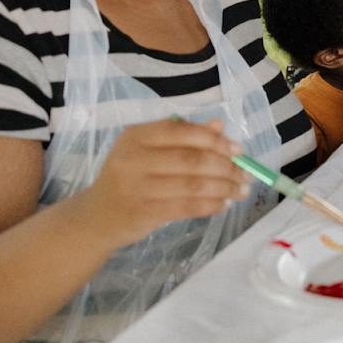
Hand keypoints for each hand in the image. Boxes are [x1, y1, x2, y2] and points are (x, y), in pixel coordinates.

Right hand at [74, 118, 250, 249]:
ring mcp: (137, 187)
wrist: (96, 217)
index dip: (214, 140)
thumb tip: (219, 126)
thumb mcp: (150, 152)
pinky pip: (188, 207)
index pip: (182, 131)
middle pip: (192, 160)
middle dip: (226, 167)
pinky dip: (211, 205)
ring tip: (242, 191)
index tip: (239, 150)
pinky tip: (224, 204)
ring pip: (194, 185)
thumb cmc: (131, 179)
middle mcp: (133, 158)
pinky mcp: (143, 212)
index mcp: (136, 136)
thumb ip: (184, 138)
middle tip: (246, 174)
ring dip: (225, 188)